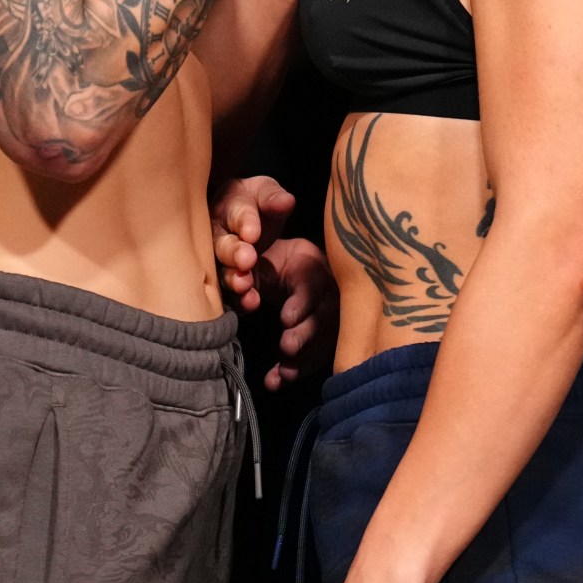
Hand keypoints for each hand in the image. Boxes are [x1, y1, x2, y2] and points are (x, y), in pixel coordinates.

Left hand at [213, 177, 339, 386]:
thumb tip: (284, 200)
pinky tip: (276, 381)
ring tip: (284, 371)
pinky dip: (292, 371)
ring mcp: (319, 314)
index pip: (316, 281)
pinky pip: (307, 356)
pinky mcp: (311, 334)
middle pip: (324, 315)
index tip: (286, 317)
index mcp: (311, 260)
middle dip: (306, 333)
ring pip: (320, 339)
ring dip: (303, 357)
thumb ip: (269, 203)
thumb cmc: (258, 224)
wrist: (257, 242)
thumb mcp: (261, 204)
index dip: (304, 300)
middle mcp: (322, 288)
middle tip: (287, 346)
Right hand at [214, 176, 295, 309]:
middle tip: (247, 259)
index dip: (245, 222)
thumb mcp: (266, 193)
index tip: (253, 233)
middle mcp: (218, 235)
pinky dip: (237, 300)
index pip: (236, 213)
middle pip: (222, 244)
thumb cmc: (256, 204)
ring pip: (220, 270)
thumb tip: (286, 202)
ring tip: (245, 285)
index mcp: (229, 207)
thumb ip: (274, 198)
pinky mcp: (224, 281)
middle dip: (234, 253)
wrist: (249, 224)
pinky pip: (227, 293)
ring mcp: (218, 261)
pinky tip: (249, 304)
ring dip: (232, 279)